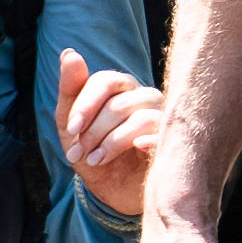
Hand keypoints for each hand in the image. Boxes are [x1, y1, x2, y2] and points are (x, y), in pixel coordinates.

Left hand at [54, 47, 167, 219]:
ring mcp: (163, 118)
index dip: (86, 104)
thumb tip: (69, 52)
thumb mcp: (71, 124)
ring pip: (140, 119)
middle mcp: (144, 96)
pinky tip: (136, 149)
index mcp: (120, 87)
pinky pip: (165, 134)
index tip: (71, 130)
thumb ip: (70, 88)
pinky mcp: (172, 141)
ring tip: (95, 160)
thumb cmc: (92, 151)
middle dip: (93, 131)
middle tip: (78, 153)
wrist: (112, 190)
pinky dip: (149, 141)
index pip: (105, 81)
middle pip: (119, 104)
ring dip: (111, 143)